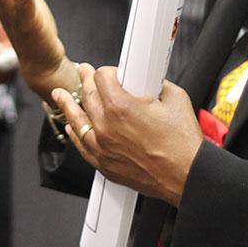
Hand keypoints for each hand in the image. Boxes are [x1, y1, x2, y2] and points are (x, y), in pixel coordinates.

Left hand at [54, 63, 203, 206]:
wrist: (187, 176)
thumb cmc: (183, 145)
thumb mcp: (175, 98)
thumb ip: (159, 84)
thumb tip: (153, 81)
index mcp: (121, 106)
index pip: (101, 77)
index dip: (107, 70)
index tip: (111, 72)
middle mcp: (107, 126)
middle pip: (87, 95)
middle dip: (85, 80)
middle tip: (82, 72)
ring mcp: (103, 147)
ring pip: (78, 120)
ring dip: (67, 104)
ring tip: (59, 95)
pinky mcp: (106, 165)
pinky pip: (82, 145)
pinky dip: (75, 133)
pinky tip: (72, 126)